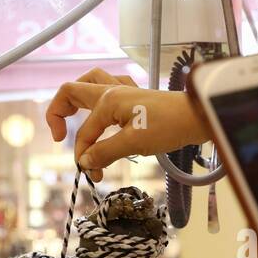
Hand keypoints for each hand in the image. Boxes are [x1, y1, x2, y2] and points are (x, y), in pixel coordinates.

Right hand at [44, 68, 207, 181]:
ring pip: (90, 82)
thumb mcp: (134, 143)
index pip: (84, 132)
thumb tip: (84, 161)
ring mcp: (125, 90)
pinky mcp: (137, 96)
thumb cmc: (169, 127)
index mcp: (108, 101)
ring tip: (72, 115)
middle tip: (58, 135)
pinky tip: (105, 112)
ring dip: (77, 97)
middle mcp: (112, 90)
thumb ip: (105, 151)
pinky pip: (110, 88)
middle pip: (73, 90)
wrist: (199, 116)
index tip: (93, 174)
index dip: (84, 155)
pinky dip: (101, 99)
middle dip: (59, 112)